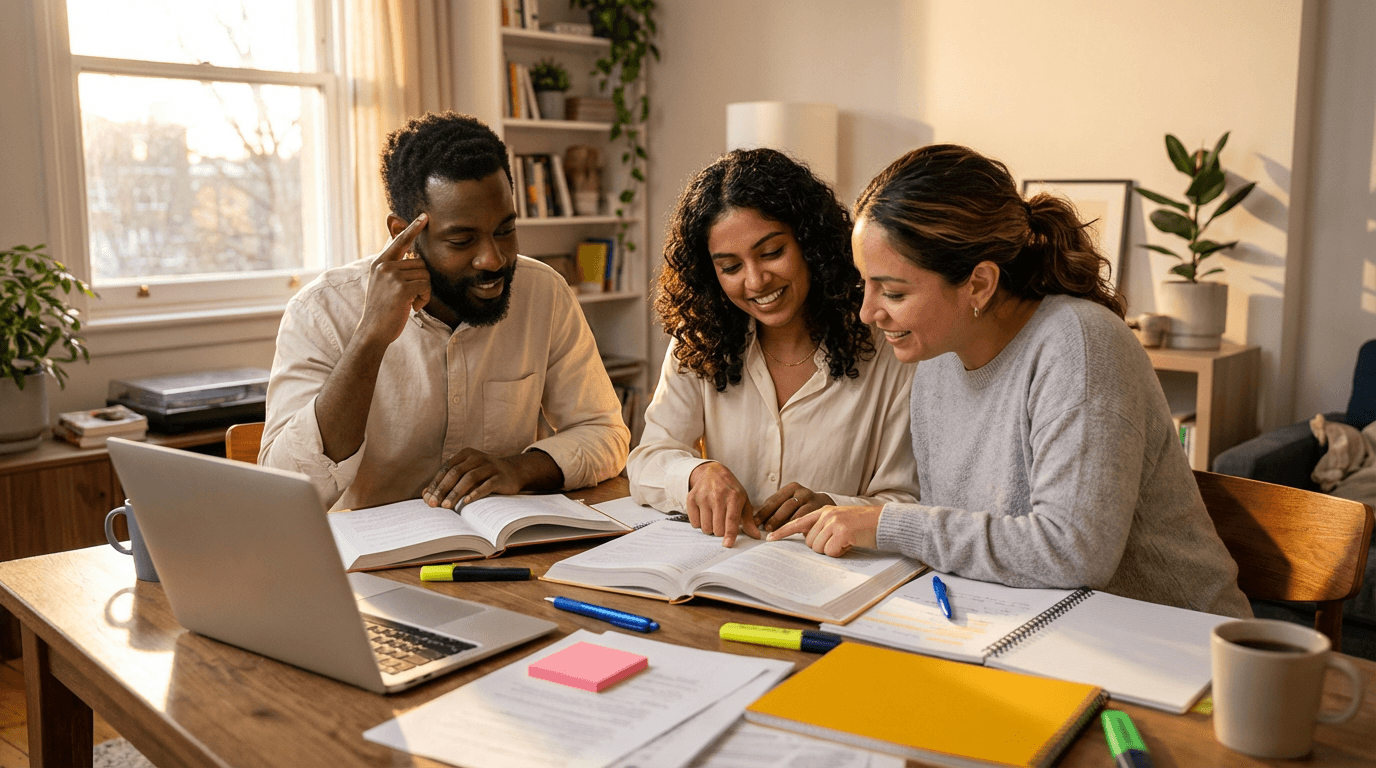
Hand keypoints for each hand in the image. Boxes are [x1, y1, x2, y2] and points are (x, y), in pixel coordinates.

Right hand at [357, 213, 430, 346]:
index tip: (425, 216)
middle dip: (422, 282)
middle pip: (421, 264)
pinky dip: (424, 298)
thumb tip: (409, 254)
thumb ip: (394, 267)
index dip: (412, 228)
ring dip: (424, 291)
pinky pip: (426, 286)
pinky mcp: (401, 287)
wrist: (373, 331)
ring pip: (425, 275)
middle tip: (410, 297)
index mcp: (379, 263)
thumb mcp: (383, 284)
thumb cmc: (382, 309)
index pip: (399, 241)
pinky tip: (413, 307)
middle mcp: (384, 266)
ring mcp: (392, 276)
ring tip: (409, 302)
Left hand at [424, 448, 526, 508]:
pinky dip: (475, 493)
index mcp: (466, 454)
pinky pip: (486, 485)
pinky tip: (466, 502)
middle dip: (442, 489)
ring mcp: (490, 466)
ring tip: (447, 506)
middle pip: (455, 472)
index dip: (436, 483)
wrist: (514, 472)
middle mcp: (477, 457)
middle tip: (433, 504)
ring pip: (469, 478)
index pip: (446, 468)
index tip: (427, 498)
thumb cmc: (484, 475)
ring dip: (456, 493)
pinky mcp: (501, 477)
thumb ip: (448, 482)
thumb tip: (426, 495)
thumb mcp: (466, 474)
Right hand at [686, 462, 761, 547]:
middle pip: (717, 528)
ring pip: (705, 527)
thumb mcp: (742, 500)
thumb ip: (749, 520)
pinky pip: (694, 523)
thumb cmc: (730, 489)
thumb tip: (756, 536)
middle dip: (720, 531)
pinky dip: (699, 523)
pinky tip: (704, 514)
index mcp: (733, 496)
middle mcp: (717, 496)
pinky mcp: (691, 498)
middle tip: (722, 522)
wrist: (712, 472)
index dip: (730, 534)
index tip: (728, 544)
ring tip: (713, 517)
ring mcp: (703, 497)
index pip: (731, 520)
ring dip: (710, 528)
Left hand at [753, 482, 833, 533]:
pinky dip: (798, 528)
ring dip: (785, 525)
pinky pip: (808, 521)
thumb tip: (754, 519)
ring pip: (796, 514)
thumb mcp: (790, 502)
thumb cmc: (802, 506)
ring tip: (775, 533)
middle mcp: (803, 492)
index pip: (774, 500)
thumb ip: (776, 508)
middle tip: (766, 529)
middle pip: (785, 505)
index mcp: (792, 488)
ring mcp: (813, 501)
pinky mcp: (821, 511)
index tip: (755, 522)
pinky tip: (790, 534)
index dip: (764, 511)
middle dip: (774, 518)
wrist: (827, 505)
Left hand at [766, 505, 882, 556]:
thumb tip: (809, 542)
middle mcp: (826, 514)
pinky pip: (831, 552)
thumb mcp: (840, 521)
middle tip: (839, 542)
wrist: (884, 522)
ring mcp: (834, 522)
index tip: (769, 539)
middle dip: (823, 547)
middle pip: (810, 542)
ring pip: (819, 548)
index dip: (783, 531)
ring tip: (846, 541)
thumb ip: (823, 527)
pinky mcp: (842, 532)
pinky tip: (851, 544)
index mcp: (823, 510)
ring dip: (832, 550)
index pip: (798, 522)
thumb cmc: (863, 526)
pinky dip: (841, 553)